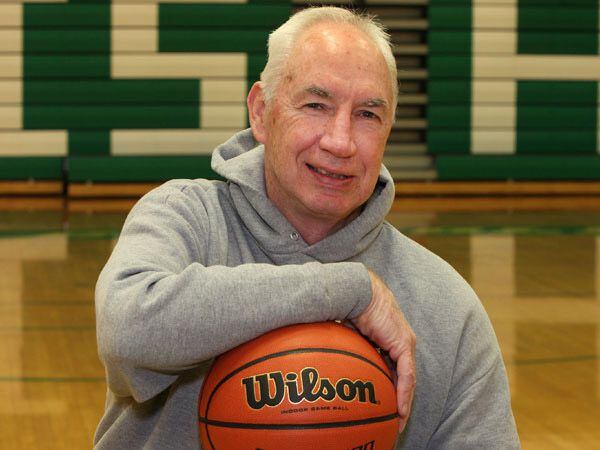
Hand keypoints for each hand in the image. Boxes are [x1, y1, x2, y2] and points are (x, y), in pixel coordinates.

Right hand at [352, 270, 415, 432]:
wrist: (356, 291)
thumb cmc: (348, 306)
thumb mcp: (346, 333)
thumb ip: (344, 347)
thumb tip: (324, 360)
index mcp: (388, 337)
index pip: (392, 367)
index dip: (388, 387)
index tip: (381, 404)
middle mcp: (400, 341)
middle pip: (402, 376)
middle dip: (398, 399)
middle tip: (393, 420)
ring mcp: (404, 342)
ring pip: (408, 379)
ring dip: (403, 401)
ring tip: (398, 422)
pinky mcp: (403, 344)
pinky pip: (407, 375)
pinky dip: (403, 393)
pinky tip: (399, 410)